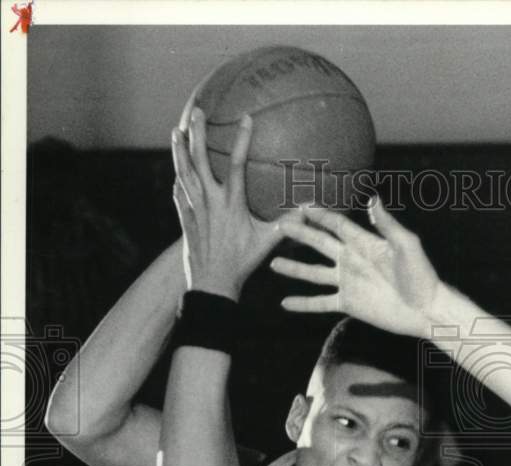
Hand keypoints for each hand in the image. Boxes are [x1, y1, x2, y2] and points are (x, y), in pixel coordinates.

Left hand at [171, 108, 281, 300]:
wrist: (212, 283)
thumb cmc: (242, 263)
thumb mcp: (267, 243)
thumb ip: (287, 225)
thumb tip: (309, 212)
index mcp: (231, 203)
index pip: (236, 164)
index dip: (241, 140)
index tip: (245, 119)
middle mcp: (209, 201)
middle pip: (199, 160)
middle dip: (197, 134)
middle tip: (196, 112)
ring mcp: (194, 208)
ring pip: (183, 172)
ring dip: (179, 150)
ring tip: (176, 131)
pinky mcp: (184, 218)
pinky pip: (179, 192)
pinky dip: (178, 177)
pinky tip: (177, 171)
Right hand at [270, 200, 440, 337]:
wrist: (425, 309)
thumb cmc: (421, 276)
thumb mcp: (407, 246)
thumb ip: (387, 224)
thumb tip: (372, 199)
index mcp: (364, 244)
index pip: (336, 225)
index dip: (319, 216)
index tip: (301, 206)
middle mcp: (352, 261)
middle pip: (319, 244)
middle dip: (299, 235)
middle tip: (278, 226)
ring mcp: (348, 283)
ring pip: (313, 273)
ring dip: (294, 269)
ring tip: (272, 263)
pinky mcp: (348, 304)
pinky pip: (320, 303)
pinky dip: (302, 304)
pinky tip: (285, 304)